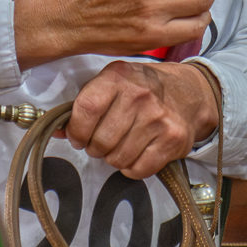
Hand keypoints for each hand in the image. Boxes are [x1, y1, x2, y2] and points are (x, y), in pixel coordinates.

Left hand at [66, 60, 217, 178]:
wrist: (189, 92)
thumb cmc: (142, 89)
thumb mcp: (112, 83)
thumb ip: (84, 104)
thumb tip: (57, 131)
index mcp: (118, 77)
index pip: (86, 109)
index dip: (77, 130)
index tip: (78, 137)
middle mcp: (139, 95)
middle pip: (101, 141)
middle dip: (96, 148)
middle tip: (103, 142)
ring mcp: (158, 118)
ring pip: (118, 158)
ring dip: (115, 158)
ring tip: (122, 145)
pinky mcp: (173, 139)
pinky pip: (138, 169)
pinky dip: (132, 168)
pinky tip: (137, 152)